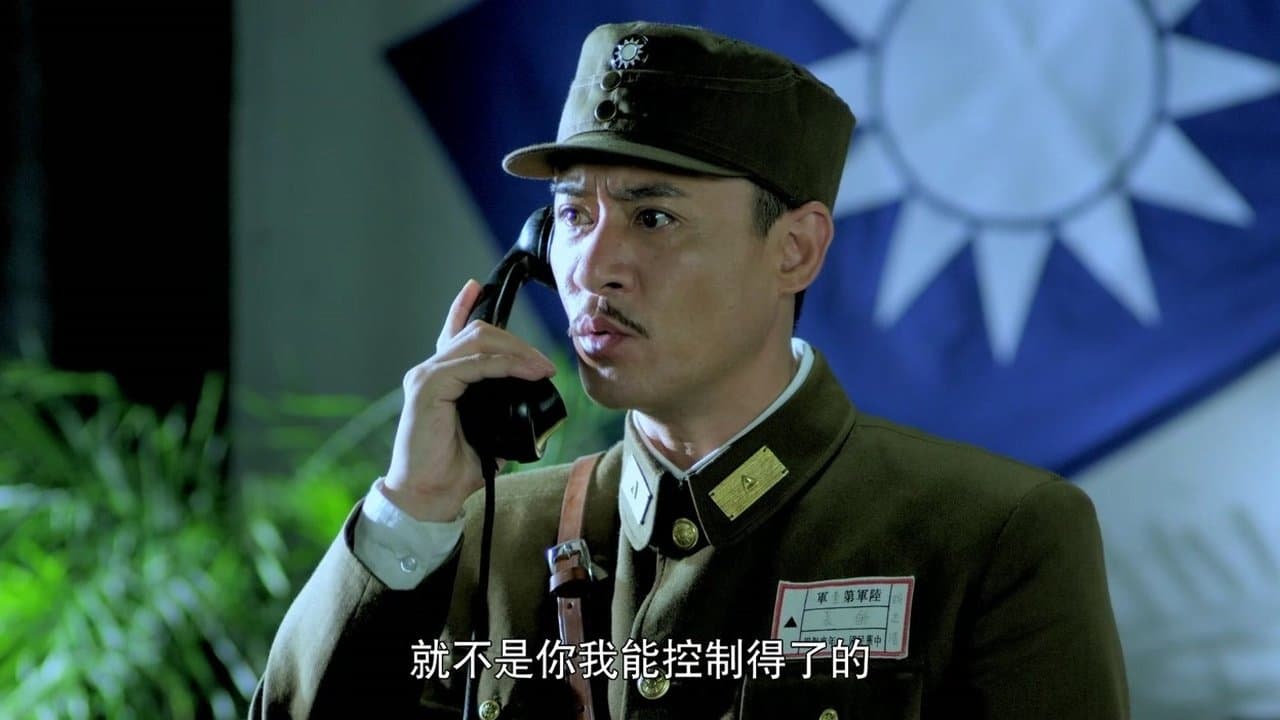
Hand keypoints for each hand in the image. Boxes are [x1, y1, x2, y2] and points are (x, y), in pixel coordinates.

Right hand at [380, 279, 556, 520]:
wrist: (430, 496)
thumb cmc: (456, 468)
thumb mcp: (489, 430)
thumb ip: (503, 407)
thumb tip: (531, 398)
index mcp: (440, 378)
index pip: (452, 333)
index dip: (462, 306)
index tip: (475, 286)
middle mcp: (429, 371)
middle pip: (476, 334)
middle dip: (515, 342)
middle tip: (545, 365)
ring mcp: (426, 376)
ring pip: (476, 342)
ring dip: (516, 352)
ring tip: (542, 368)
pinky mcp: (427, 387)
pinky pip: (472, 365)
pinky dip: (504, 365)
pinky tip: (526, 372)